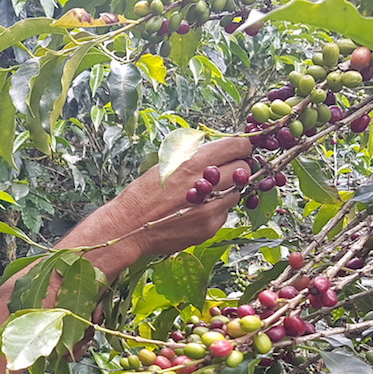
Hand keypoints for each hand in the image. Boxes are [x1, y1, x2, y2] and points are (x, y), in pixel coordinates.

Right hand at [99, 136, 252, 260]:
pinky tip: (197, 209)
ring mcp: (211, 208)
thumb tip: (220, 148)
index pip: (237, 146)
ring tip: (208, 192)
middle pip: (243, 169)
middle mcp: (206, 184)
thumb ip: (195, 154)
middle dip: (238, 167)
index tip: (241, 148)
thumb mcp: (166, 163)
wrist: (129, 227)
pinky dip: (216, 209)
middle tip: (227, 169)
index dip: (242, 146)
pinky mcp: (210, 227)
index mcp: (194, 162)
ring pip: (237, 192)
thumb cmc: (143, 193)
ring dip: (228, 189)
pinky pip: (224, 213)